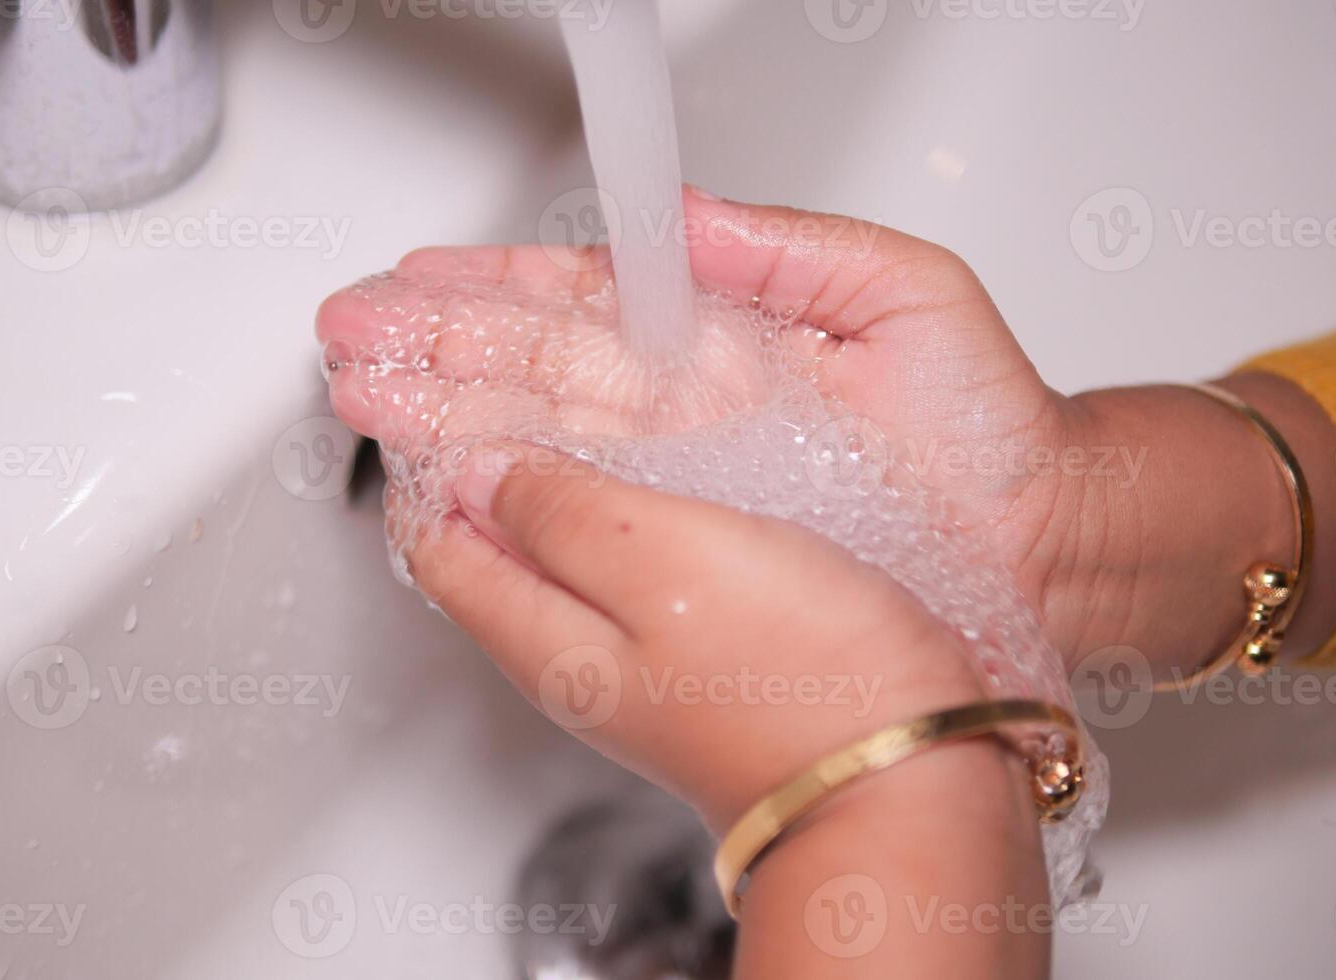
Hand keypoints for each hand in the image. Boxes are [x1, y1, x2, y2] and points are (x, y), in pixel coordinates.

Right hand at [317, 188, 1335, 685]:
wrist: (1041, 535)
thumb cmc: (988, 419)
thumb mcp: (902, 291)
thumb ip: (789, 247)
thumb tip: (686, 211)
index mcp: (724, 336)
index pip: (586, 301)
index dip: (494, 285)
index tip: (415, 277)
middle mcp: (687, 407)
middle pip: (536, 369)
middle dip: (435, 348)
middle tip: (347, 339)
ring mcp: (683, 478)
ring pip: (537, 439)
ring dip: (442, 417)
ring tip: (361, 395)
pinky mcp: (693, 542)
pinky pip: (581, 514)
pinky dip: (503, 498)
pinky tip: (436, 481)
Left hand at [400, 441, 990, 832]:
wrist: (907, 784)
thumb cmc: (804, 681)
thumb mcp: (663, 560)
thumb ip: (560, 512)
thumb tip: (479, 468)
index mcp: (543, 637)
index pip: (435, 541)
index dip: (428, 457)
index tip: (441, 388)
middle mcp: (576, 662)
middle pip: (489, 554)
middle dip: (480, 467)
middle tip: (492, 384)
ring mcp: (640, 668)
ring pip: (561, 561)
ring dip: (552, 488)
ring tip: (571, 414)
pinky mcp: (703, 661)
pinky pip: (632, 576)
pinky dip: (624, 517)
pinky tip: (664, 481)